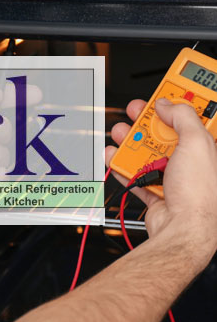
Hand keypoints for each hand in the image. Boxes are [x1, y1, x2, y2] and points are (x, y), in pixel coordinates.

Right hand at [105, 98, 216, 267]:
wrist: (182, 231)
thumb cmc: (199, 196)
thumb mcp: (196, 144)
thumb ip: (182, 118)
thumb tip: (167, 104)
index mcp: (207, 147)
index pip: (195, 116)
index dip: (180, 101)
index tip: (166, 90)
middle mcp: (192, 161)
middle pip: (166, 132)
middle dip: (147, 120)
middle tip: (135, 110)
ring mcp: (172, 176)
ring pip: (147, 152)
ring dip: (130, 143)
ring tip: (119, 134)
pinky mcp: (155, 190)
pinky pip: (134, 174)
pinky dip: (122, 166)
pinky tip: (114, 157)